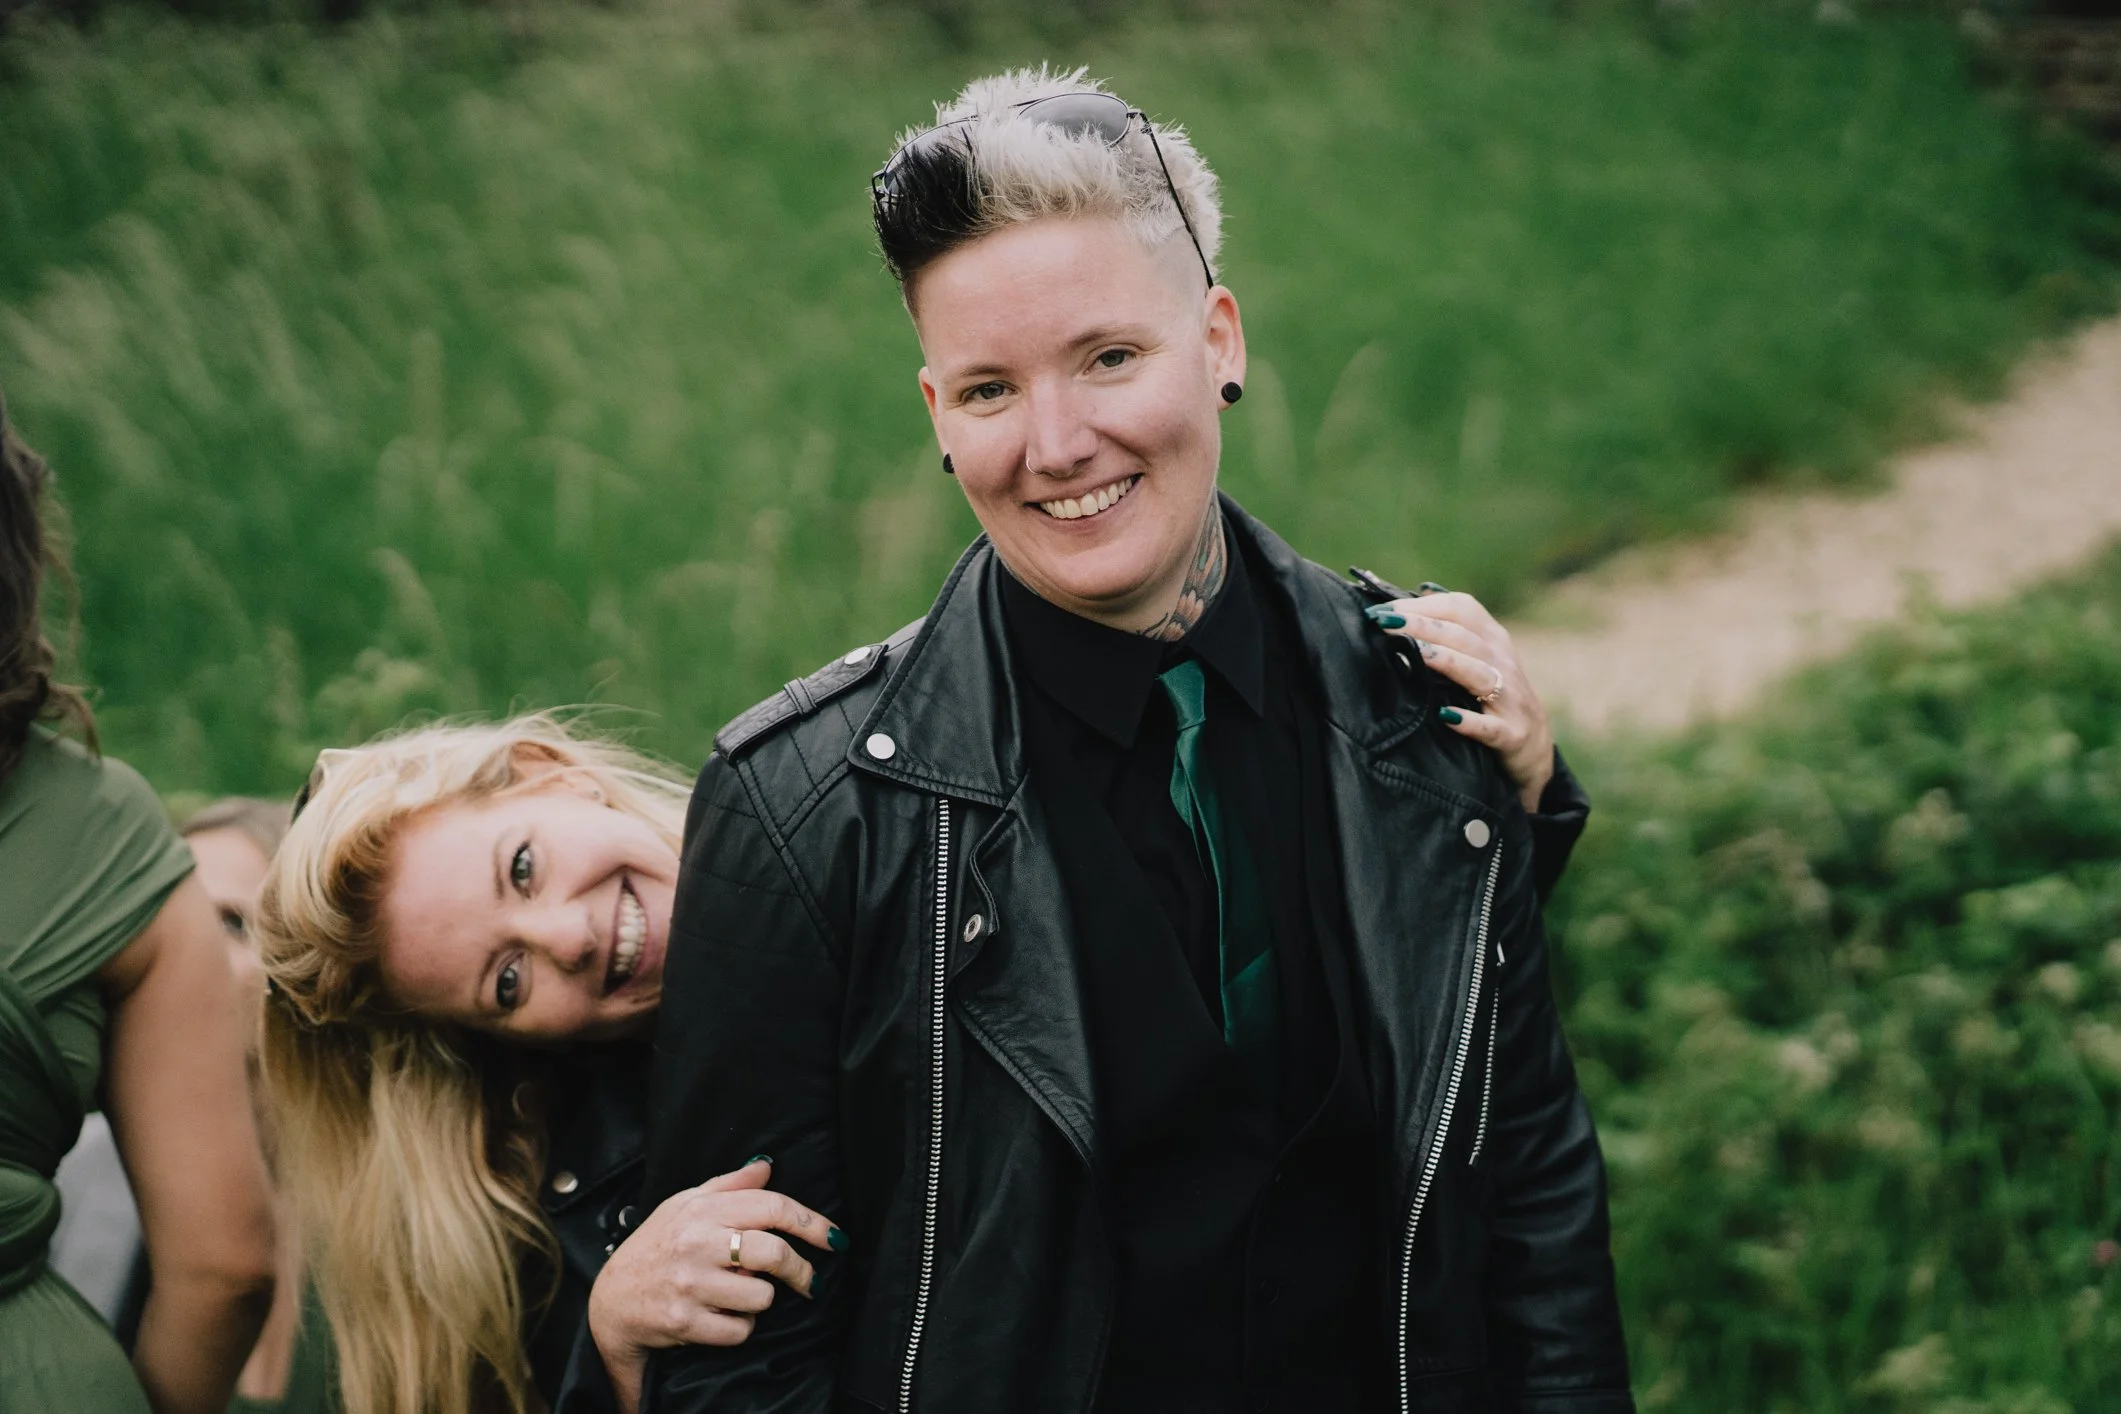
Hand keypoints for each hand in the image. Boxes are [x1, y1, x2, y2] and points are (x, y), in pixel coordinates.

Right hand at [587, 1158, 844, 1413]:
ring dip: (761, 1300)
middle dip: (802, 1271)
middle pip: (774, 1253)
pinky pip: (739, 1330)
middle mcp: (697, 1244)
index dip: (811, 1222)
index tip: (834, 1237)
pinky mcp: (685, 1321)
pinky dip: (740, 1327)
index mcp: (703, 1210)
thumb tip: (767, 1166)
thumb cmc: (655, 1246)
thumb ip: (729, 1186)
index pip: (772, 1207)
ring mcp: (690, 1284)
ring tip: (742, 1294)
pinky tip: (724, 1316)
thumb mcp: (684, 1204)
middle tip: (808, 1280)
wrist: (612, 1300)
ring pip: (761, 1297)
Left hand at [1365, 590, 1554, 811]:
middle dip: (1423, 625)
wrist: (1534, 747)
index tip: (1385, 607)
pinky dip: (1468, 721)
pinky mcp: (1510, 734)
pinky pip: (1489, 727)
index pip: (1462, 609)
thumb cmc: (1496, 696)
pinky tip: (1444, 715)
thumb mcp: (1482, 657)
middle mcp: (1503, 662)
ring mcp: (1509, 699)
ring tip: (1415, 652)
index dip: (1424, 605)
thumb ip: (1452, 631)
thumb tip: (1415, 597)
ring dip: (1446, 661)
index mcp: (1493, 640)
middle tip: (1385, 621)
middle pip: (1463, 636)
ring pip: (1478, 673)